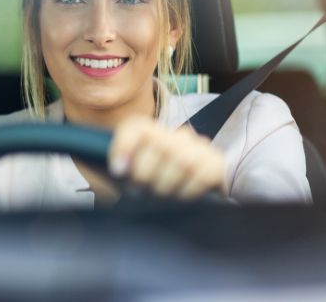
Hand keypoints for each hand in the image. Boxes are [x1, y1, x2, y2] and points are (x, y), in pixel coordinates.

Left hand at [108, 115, 225, 199]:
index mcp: (150, 132)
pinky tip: (181, 197)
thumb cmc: (152, 187)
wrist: (192, 196)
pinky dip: (188, 191)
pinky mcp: (216, 164)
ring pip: (182, 160)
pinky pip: (203, 175)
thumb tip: (108, 167)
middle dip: (146, 174)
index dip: (125, 146)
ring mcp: (198, 148)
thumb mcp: (129, 176)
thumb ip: (118, 168)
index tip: (118, 171)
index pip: (136, 127)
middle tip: (140, 191)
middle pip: (160, 145)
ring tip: (160, 196)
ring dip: (167, 185)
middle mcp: (174, 135)